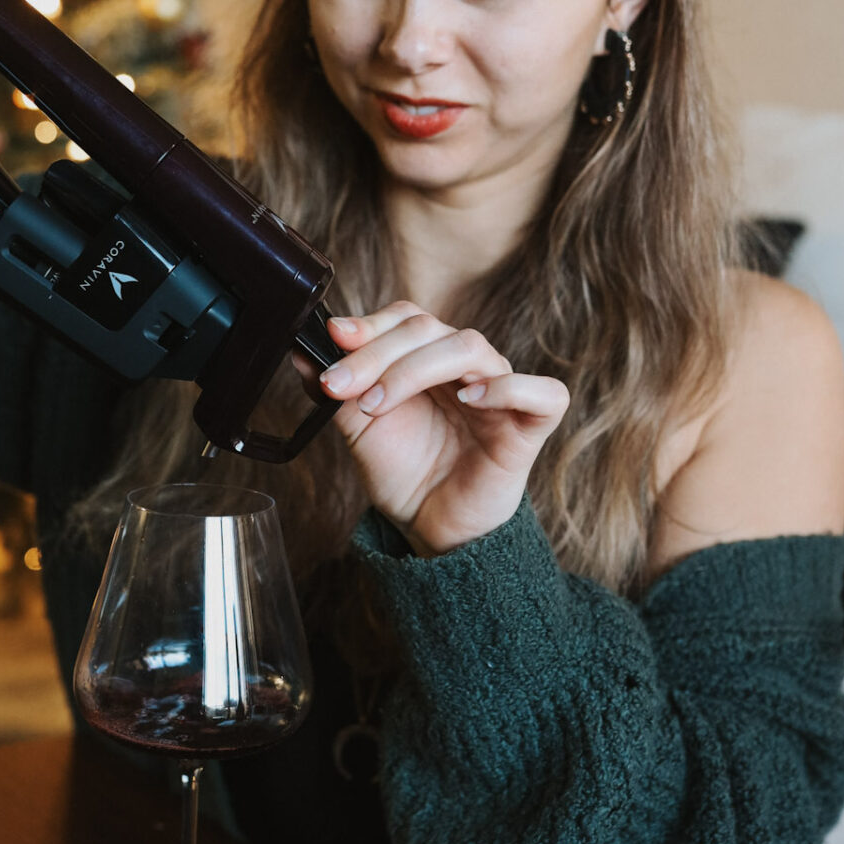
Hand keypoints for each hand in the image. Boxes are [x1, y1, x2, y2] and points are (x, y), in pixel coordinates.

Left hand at [314, 303, 568, 556]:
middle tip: (341, 387)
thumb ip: (335, 386)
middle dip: (376, 353)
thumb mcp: (356, 425)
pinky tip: (470, 399)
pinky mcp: (530, 426)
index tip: (334, 339)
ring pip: (470, 347)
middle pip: (429, 328)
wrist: (428, 526)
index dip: (370, 324)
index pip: (406, 317)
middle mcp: (464, 365)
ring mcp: (500, 390)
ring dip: (415, 369)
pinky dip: (506, 387)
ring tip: (379, 402)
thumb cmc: (402, 472)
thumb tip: (302, 349)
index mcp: (427, 358)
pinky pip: (541, 392)